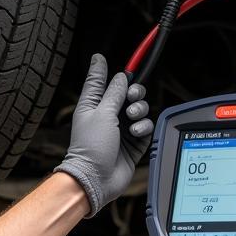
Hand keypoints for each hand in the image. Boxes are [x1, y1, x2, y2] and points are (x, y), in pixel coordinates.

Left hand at [54, 54, 153, 216]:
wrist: (96, 179)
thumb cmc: (91, 148)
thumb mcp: (102, 113)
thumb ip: (114, 92)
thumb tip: (121, 76)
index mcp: (93, 106)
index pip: (99, 81)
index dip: (102, 69)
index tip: (103, 56)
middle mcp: (107, 116)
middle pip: (127, 94)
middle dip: (134, 93)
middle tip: (133, 97)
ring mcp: (121, 130)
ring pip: (140, 110)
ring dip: (140, 111)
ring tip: (132, 119)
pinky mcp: (133, 144)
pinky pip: (145, 127)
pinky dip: (143, 127)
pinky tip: (136, 132)